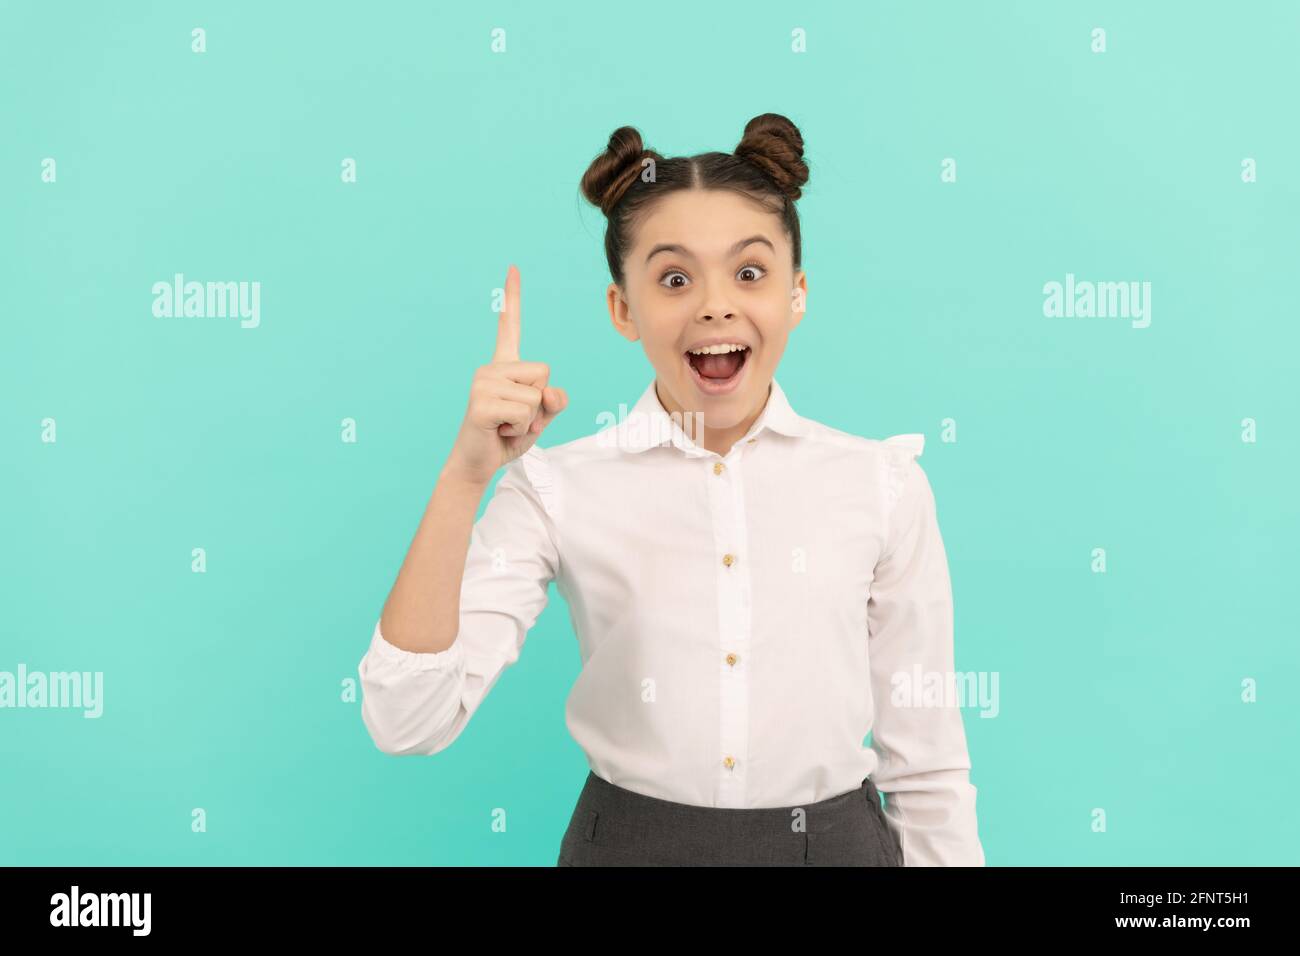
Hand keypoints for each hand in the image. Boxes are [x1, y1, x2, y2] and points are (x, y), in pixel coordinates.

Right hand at [444, 265, 567, 486]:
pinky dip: (521, 429)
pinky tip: (500, 430)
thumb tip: (550, 391)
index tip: (513, 268)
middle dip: (540, 403)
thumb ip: (554, 401)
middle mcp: (491, 368)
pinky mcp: (481, 402)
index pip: (510, 326)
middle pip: (544, 373)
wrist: (478, 463)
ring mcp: (483, 383)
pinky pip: (525, 412)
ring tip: (506, 425)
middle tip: (515, 418)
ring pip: (536, 396)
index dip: (512, 298)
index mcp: (504, 366)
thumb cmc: (508, 436)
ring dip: (530, 420)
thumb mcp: (541, 417)